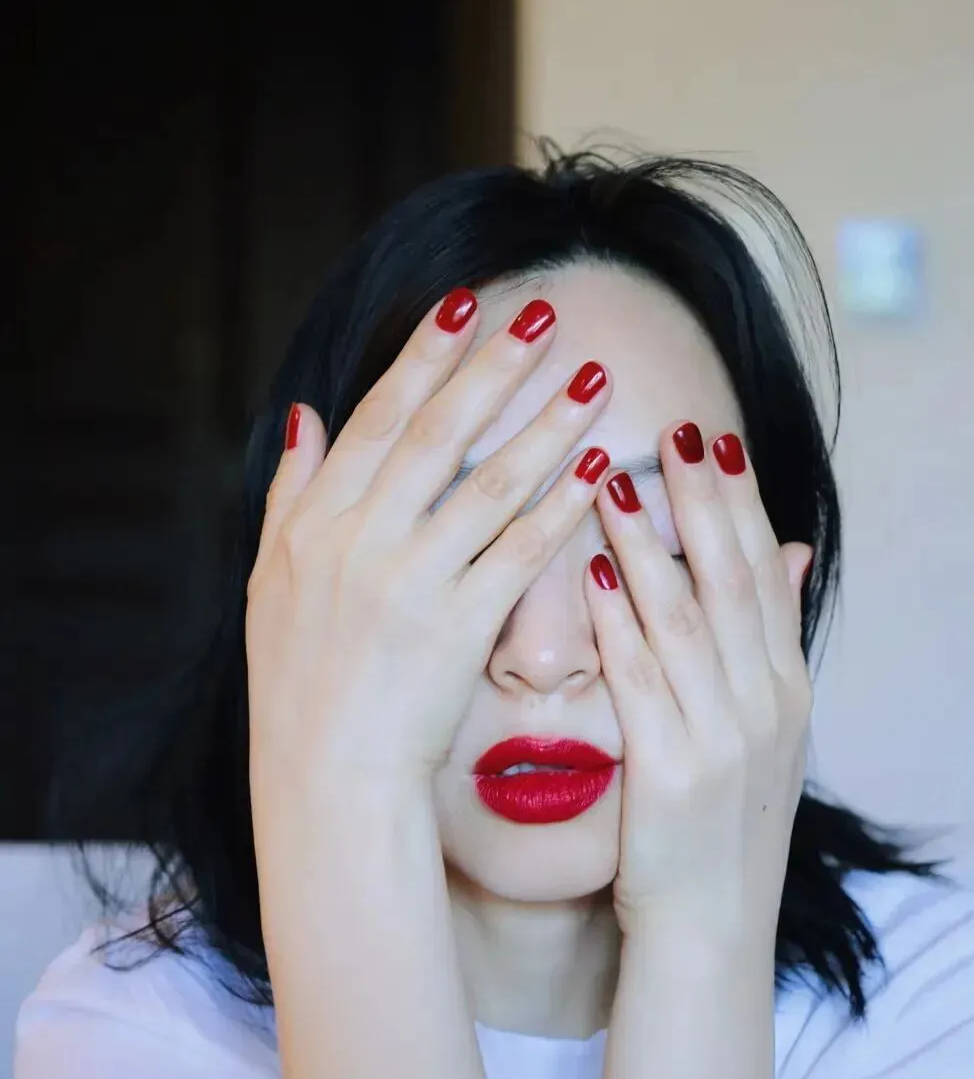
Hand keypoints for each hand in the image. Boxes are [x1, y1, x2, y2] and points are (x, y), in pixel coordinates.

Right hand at [245, 292, 613, 793]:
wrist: (325, 778)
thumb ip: (290, 493)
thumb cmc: (298, 683)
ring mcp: (409, 584)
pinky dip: (560, 511)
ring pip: (488, 486)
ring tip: (595, 381)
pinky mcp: (456, 631)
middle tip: (548, 314)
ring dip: (546, 427)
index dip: (423, 355)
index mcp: (315, 523)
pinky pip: (519, 557)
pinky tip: (600, 474)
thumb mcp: (268, 580)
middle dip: (495, 368)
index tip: (464, 300)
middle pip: (438, 435)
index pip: (377, 418)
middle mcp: (359, 542)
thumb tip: (305, 413)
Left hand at [584, 424, 813, 941]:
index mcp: (785, 690)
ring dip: (650, 545)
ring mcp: (726, 738)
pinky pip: (644, 680)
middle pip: (733, 581)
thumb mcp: (763, 738)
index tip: (713, 442)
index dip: (740, 506)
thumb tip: (786, 558)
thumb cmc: (719, 831)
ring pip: (687, 619)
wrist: (711, 933)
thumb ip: (766, 649)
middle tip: (677, 430)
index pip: (764, 576)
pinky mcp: (675, 773)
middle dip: (705, 502)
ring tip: (614, 480)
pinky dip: (621, 623)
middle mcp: (766, 704)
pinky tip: (592, 574)